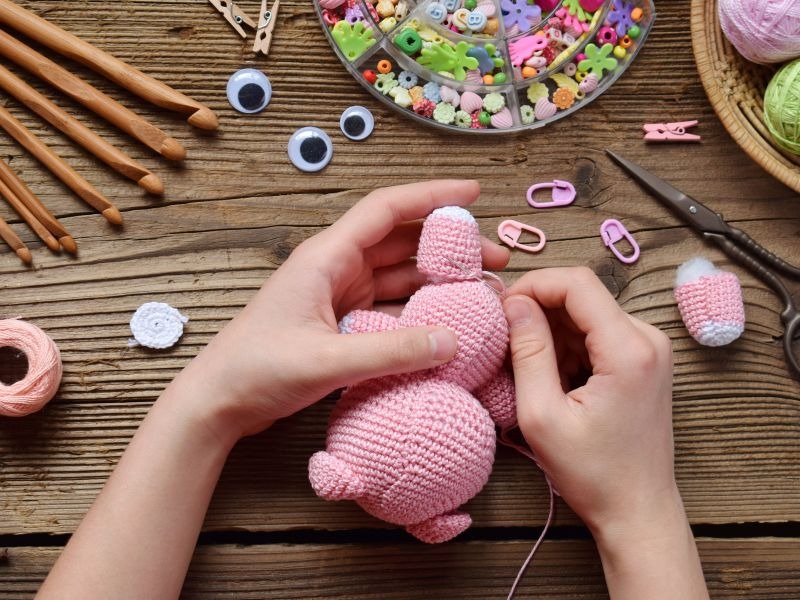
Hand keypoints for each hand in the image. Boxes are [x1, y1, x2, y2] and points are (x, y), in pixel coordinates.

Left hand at [175, 180, 509, 443]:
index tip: (473, 194)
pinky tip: (445, 320)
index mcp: (326, 257)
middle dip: (448, 245)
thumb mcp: (327, 361)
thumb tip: (455, 341)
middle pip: (401, 241)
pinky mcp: (339, 321)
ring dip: (436, 279)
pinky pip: (388, 305)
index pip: (386, 210)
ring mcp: (338, 294)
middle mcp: (335, 268)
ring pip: (398, 274)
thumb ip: (393, 352)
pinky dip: (417, 309)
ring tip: (480, 291)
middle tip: (494, 260)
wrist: (218, 402)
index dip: (431, 196)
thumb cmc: (257, 371)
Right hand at [502, 267, 676, 535]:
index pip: (577, 283)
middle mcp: (649, 338)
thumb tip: (514, 304)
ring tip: (530, 369)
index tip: (501, 308)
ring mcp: (650, 348)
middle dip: (539, 309)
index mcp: (629, 349)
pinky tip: (554, 378)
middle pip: (583, 295)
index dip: (533, 284)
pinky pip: (598, 332)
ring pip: (587, 313)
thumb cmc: (592, 473)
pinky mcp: (644, 360)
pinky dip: (568, 345)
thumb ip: (528, 352)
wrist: (638, 510)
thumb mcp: (543, 415)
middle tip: (506, 340)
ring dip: (552, 330)